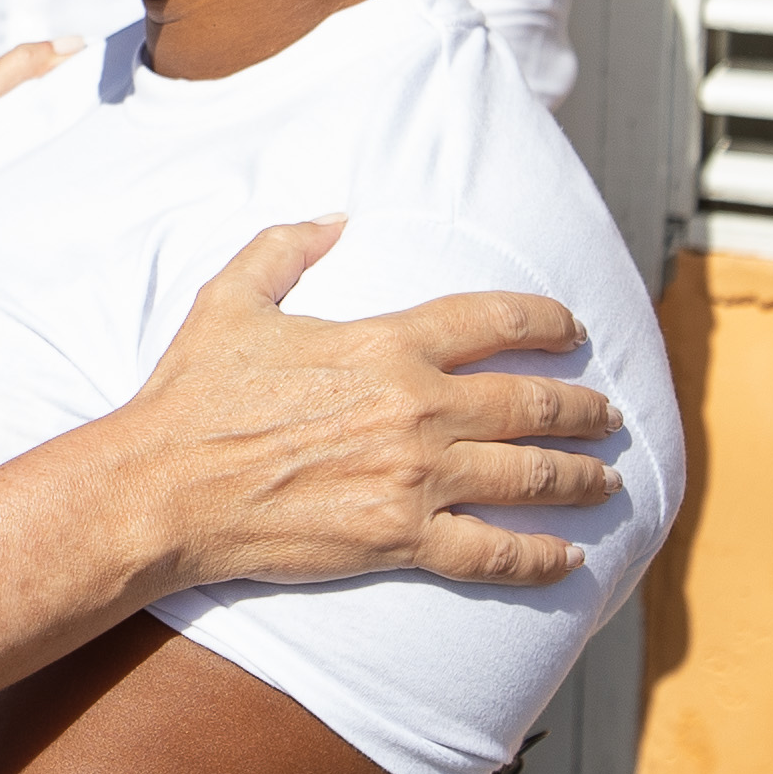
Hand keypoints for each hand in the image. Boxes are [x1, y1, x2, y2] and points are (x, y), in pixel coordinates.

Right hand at [90, 220, 614, 594]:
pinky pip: (492, 552)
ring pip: (527, 477)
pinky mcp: (399, 538)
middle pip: (530, 404)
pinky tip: (568, 557)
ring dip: (578, 478)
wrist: (163, 487)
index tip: (576, 329)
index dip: (548, 322)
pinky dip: (539, 557)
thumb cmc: (191, 394)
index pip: (493, 321)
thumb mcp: (232, 298)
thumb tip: (335, 216)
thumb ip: (287, 247)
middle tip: (609, 415)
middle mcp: (415, 407)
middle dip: (583, 409)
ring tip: (606, 481)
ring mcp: (413, 477)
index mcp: (384, 343)